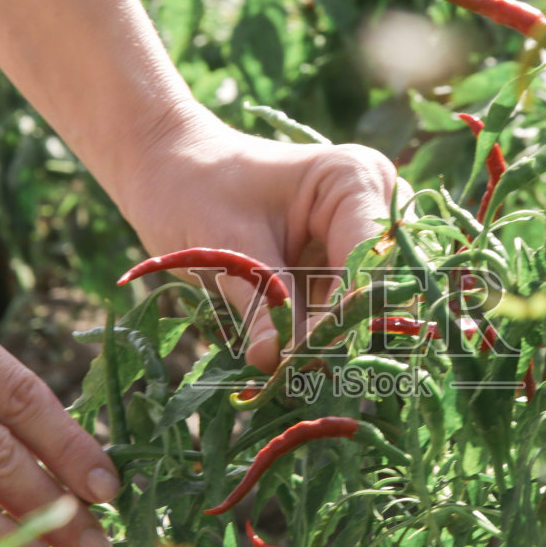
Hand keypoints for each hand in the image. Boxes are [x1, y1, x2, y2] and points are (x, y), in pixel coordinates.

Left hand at [112, 105, 411, 372]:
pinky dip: (314, 337)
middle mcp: (374, 203)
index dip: (344, 315)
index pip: (368, 261)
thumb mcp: (226, 249)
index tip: (305, 362)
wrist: (170, 170)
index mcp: (355, 180)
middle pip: (375, 286)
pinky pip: (341, 310)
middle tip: (297, 376)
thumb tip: (275, 364)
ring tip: (288, 374)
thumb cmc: (192, 188)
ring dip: (327, 342)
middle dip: (339, 334)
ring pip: (361, 306)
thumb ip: (260, 306)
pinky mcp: (342, 262)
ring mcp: (361, 234)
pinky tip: (288, 362)